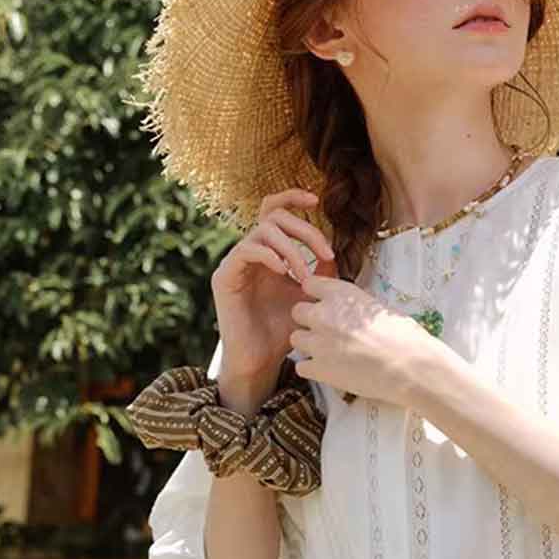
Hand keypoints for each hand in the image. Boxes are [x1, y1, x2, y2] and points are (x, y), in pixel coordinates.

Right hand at [210, 187, 337, 382]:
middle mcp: (250, 252)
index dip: (292, 198)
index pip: (274, 211)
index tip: (316, 201)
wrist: (261, 360)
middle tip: (326, 253)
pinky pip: (246, 250)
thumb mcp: (309, 297)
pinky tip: (285, 272)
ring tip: (306, 275)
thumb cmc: (282, 330)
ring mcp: (235, 262)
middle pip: (273, 216)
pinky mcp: (224, 276)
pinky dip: (270, 255)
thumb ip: (320, 275)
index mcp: (268, 252)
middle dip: (305, 229)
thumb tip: (333, 255)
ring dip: (292, 249)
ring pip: (263, 231)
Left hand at [288, 272, 437, 407]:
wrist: (410, 366)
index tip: (324, 304)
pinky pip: (301, 366)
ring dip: (308, 345)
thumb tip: (347, 309)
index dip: (316, 296)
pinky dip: (313, 369)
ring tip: (329, 353)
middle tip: (328, 332)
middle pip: (297, 312)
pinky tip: (330, 370)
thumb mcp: (378, 307)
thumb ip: (354, 305)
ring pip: (295, 339)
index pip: (310, 285)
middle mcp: (324, 314)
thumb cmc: (404, 337)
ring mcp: (318, 342)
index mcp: (341, 294)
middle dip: (310, 321)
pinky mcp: (318, 368)